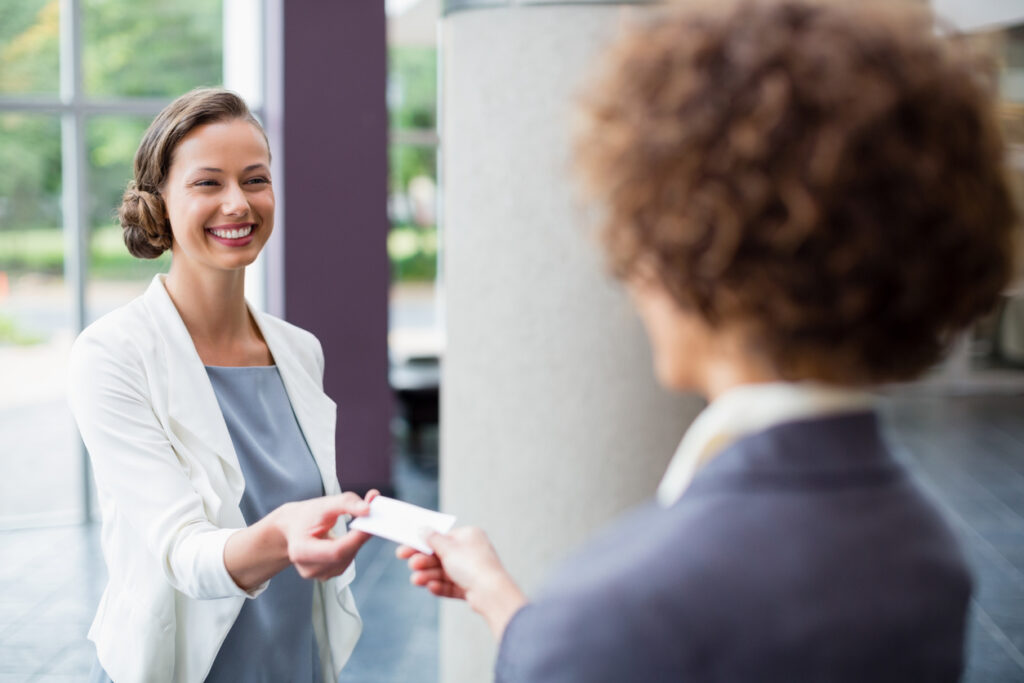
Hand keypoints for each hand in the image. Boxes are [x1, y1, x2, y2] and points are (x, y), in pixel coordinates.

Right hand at [277, 489, 378, 580]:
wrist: (292, 528)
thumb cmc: (307, 516)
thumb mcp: (324, 504)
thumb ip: (347, 503)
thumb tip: (369, 509)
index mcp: (301, 551)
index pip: (336, 550)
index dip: (357, 538)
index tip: (372, 522)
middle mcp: (308, 568)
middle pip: (344, 555)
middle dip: (360, 537)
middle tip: (372, 519)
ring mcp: (318, 575)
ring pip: (348, 559)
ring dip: (357, 542)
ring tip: (356, 526)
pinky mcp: (327, 575)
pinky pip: (347, 561)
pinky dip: (353, 548)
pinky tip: (348, 537)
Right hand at [397, 526, 526, 636]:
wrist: (492, 593)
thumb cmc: (473, 565)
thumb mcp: (448, 548)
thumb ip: (433, 539)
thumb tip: (423, 529)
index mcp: (469, 536)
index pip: (441, 538)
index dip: (422, 544)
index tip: (404, 549)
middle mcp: (471, 551)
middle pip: (441, 556)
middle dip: (425, 562)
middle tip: (410, 564)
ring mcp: (471, 570)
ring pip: (444, 572)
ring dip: (429, 575)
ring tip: (416, 580)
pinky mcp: (471, 588)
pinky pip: (451, 585)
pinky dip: (440, 586)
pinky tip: (431, 587)